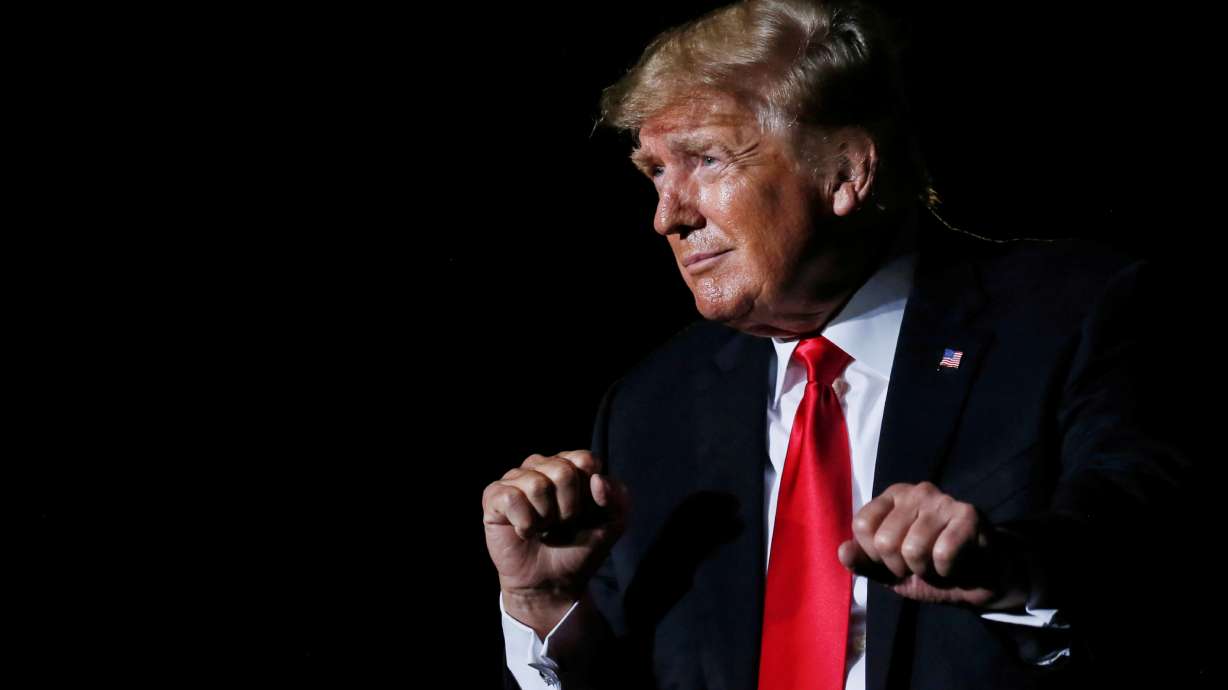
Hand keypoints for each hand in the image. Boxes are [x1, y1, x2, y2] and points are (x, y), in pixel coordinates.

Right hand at [483, 450, 629, 635]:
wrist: (552, 582)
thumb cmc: (580, 548)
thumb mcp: (613, 525)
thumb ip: (618, 498)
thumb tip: (597, 480)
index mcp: (571, 464)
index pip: (585, 459)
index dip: (589, 493)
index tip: (585, 513)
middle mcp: (542, 465)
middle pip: (562, 470)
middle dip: (568, 508)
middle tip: (562, 524)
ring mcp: (516, 479)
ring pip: (537, 484)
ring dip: (545, 518)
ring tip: (543, 528)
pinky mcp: (494, 497)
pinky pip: (511, 498)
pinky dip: (524, 523)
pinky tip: (525, 531)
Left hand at [837, 481, 1028, 610]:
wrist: (977, 581)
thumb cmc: (928, 569)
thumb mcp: (888, 572)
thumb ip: (863, 562)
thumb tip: (842, 551)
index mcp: (892, 497)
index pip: (862, 525)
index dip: (875, 555)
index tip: (894, 559)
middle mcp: (916, 491)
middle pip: (885, 541)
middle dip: (901, 567)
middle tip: (920, 565)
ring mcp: (943, 500)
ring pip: (913, 550)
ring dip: (926, 571)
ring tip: (938, 565)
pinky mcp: (969, 514)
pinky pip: (942, 554)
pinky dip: (947, 572)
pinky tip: (956, 565)